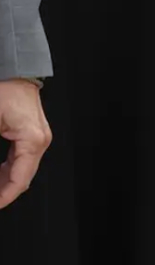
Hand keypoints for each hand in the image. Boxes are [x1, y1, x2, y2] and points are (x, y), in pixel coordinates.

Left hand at [0, 80, 51, 209]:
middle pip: (22, 177)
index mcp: (33, 140)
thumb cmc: (4, 87)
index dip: (4, 197)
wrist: (14, 67)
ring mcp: (38, 136)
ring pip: (22, 169)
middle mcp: (40, 140)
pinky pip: (22, 158)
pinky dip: (8, 168)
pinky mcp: (32, 132)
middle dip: (4, 190)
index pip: (20, 180)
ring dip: (5, 180)